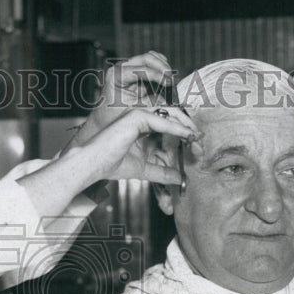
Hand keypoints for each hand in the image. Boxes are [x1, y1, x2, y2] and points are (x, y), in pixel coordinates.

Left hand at [66, 51, 178, 149]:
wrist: (105, 120)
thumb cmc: (116, 117)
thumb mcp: (136, 111)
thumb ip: (152, 102)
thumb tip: (170, 97)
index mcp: (116, 75)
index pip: (141, 69)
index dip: (157, 75)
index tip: (169, 83)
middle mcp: (121, 68)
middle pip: (147, 58)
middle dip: (162, 67)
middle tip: (172, 79)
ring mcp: (128, 68)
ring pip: (150, 58)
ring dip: (162, 67)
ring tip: (170, 79)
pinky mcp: (135, 72)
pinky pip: (151, 65)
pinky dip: (160, 70)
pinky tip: (166, 79)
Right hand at [67, 105, 198, 185]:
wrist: (92, 166)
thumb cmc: (111, 165)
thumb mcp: (144, 170)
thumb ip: (162, 172)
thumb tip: (180, 179)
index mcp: (144, 128)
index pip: (170, 127)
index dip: (186, 135)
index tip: (198, 147)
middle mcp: (142, 118)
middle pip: (173, 118)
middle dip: (189, 130)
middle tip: (201, 144)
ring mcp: (139, 115)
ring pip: (170, 116)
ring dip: (186, 127)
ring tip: (197, 139)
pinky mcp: (136, 116)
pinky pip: (162, 121)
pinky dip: (177, 128)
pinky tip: (188, 136)